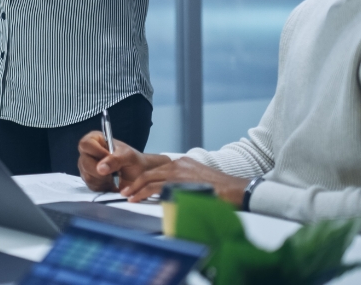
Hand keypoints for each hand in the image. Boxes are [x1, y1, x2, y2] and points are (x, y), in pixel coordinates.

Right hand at [78, 132, 164, 192]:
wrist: (138, 174)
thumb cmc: (133, 160)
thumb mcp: (128, 156)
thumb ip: (115, 160)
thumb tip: (100, 169)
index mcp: (95, 139)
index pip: (86, 144)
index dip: (96, 153)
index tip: (109, 157)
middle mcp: (87, 152)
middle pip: (84, 162)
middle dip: (101, 170)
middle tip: (114, 171)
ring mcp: (85, 166)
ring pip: (87, 176)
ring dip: (103, 180)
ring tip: (114, 177)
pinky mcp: (88, 179)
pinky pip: (91, 185)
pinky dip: (103, 186)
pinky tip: (111, 182)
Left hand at [117, 156, 251, 205]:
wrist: (235, 189)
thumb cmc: (221, 189)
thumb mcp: (199, 180)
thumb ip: (184, 182)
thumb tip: (171, 193)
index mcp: (183, 163)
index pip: (158, 169)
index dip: (144, 178)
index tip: (136, 185)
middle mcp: (178, 165)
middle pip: (150, 172)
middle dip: (135, 182)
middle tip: (125, 190)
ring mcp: (178, 173)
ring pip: (150, 179)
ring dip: (136, 188)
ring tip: (128, 196)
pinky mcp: (179, 182)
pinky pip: (156, 187)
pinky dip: (144, 193)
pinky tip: (137, 198)